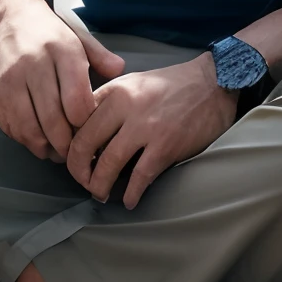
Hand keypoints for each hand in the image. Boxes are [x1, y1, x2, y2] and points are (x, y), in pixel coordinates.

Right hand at [0, 0, 125, 161]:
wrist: (12, 20)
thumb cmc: (51, 34)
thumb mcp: (79, 38)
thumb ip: (100, 56)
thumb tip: (119, 70)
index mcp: (61, 50)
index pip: (76, 101)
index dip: (85, 124)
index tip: (90, 129)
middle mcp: (33, 64)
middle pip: (53, 120)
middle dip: (66, 144)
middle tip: (75, 151)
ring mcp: (10, 79)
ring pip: (29, 129)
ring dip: (45, 148)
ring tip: (57, 151)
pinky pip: (10, 127)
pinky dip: (25, 140)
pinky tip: (37, 138)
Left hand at [66, 55, 236, 208]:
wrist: (214, 82)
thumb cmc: (171, 85)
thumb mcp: (134, 81)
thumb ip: (108, 101)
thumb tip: (84, 131)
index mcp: (115, 89)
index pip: (76, 120)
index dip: (67, 144)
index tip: (70, 158)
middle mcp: (125, 106)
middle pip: (84, 145)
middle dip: (77, 171)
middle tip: (83, 181)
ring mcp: (145, 126)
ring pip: (107, 165)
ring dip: (99, 186)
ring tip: (100, 193)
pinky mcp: (166, 146)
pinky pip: (139, 177)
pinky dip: (130, 194)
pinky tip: (130, 200)